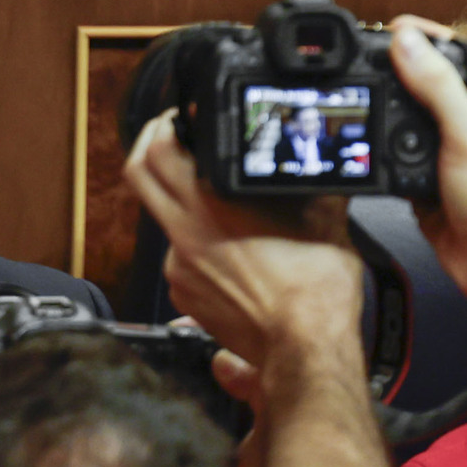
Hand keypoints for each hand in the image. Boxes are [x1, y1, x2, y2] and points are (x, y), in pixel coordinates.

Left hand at [125, 110, 363, 367]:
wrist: (304, 350)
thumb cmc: (316, 291)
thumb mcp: (326, 220)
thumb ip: (313, 185)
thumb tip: (320, 163)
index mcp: (211, 206)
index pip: (158, 150)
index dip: (164, 125)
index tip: (179, 116)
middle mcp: (184, 234)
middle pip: (140, 174)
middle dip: (150, 146)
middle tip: (170, 133)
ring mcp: (179, 267)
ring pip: (164, 219)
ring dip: (180, 200)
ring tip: (214, 195)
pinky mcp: (184, 294)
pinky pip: (179, 258)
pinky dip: (196, 245)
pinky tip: (229, 248)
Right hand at [386, 18, 466, 333]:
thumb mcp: (466, 133)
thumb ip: (436, 83)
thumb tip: (405, 41)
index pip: (453, 48)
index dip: (419, 36)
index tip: (383, 29)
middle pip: (423, 74)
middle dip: (391, 67)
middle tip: (359, 61)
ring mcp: (446, 138)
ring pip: (405, 107)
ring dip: (382, 103)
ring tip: (359, 93)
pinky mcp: (425, 164)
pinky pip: (394, 141)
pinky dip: (378, 138)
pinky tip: (366, 136)